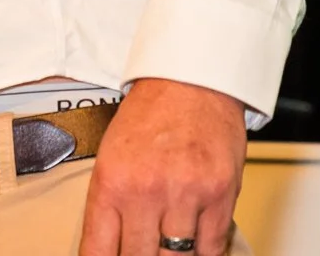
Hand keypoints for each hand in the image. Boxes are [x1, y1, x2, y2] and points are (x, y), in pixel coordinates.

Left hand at [79, 78, 246, 255]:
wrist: (189, 81)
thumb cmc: (149, 116)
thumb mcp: (111, 158)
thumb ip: (109, 205)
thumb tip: (108, 249)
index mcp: (111, 182)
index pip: (98, 250)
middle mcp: (146, 191)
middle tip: (143, 251)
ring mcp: (185, 194)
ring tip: (166, 247)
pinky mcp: (220, 195)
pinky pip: (211, 247)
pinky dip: (202, 252)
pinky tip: (194, 245)